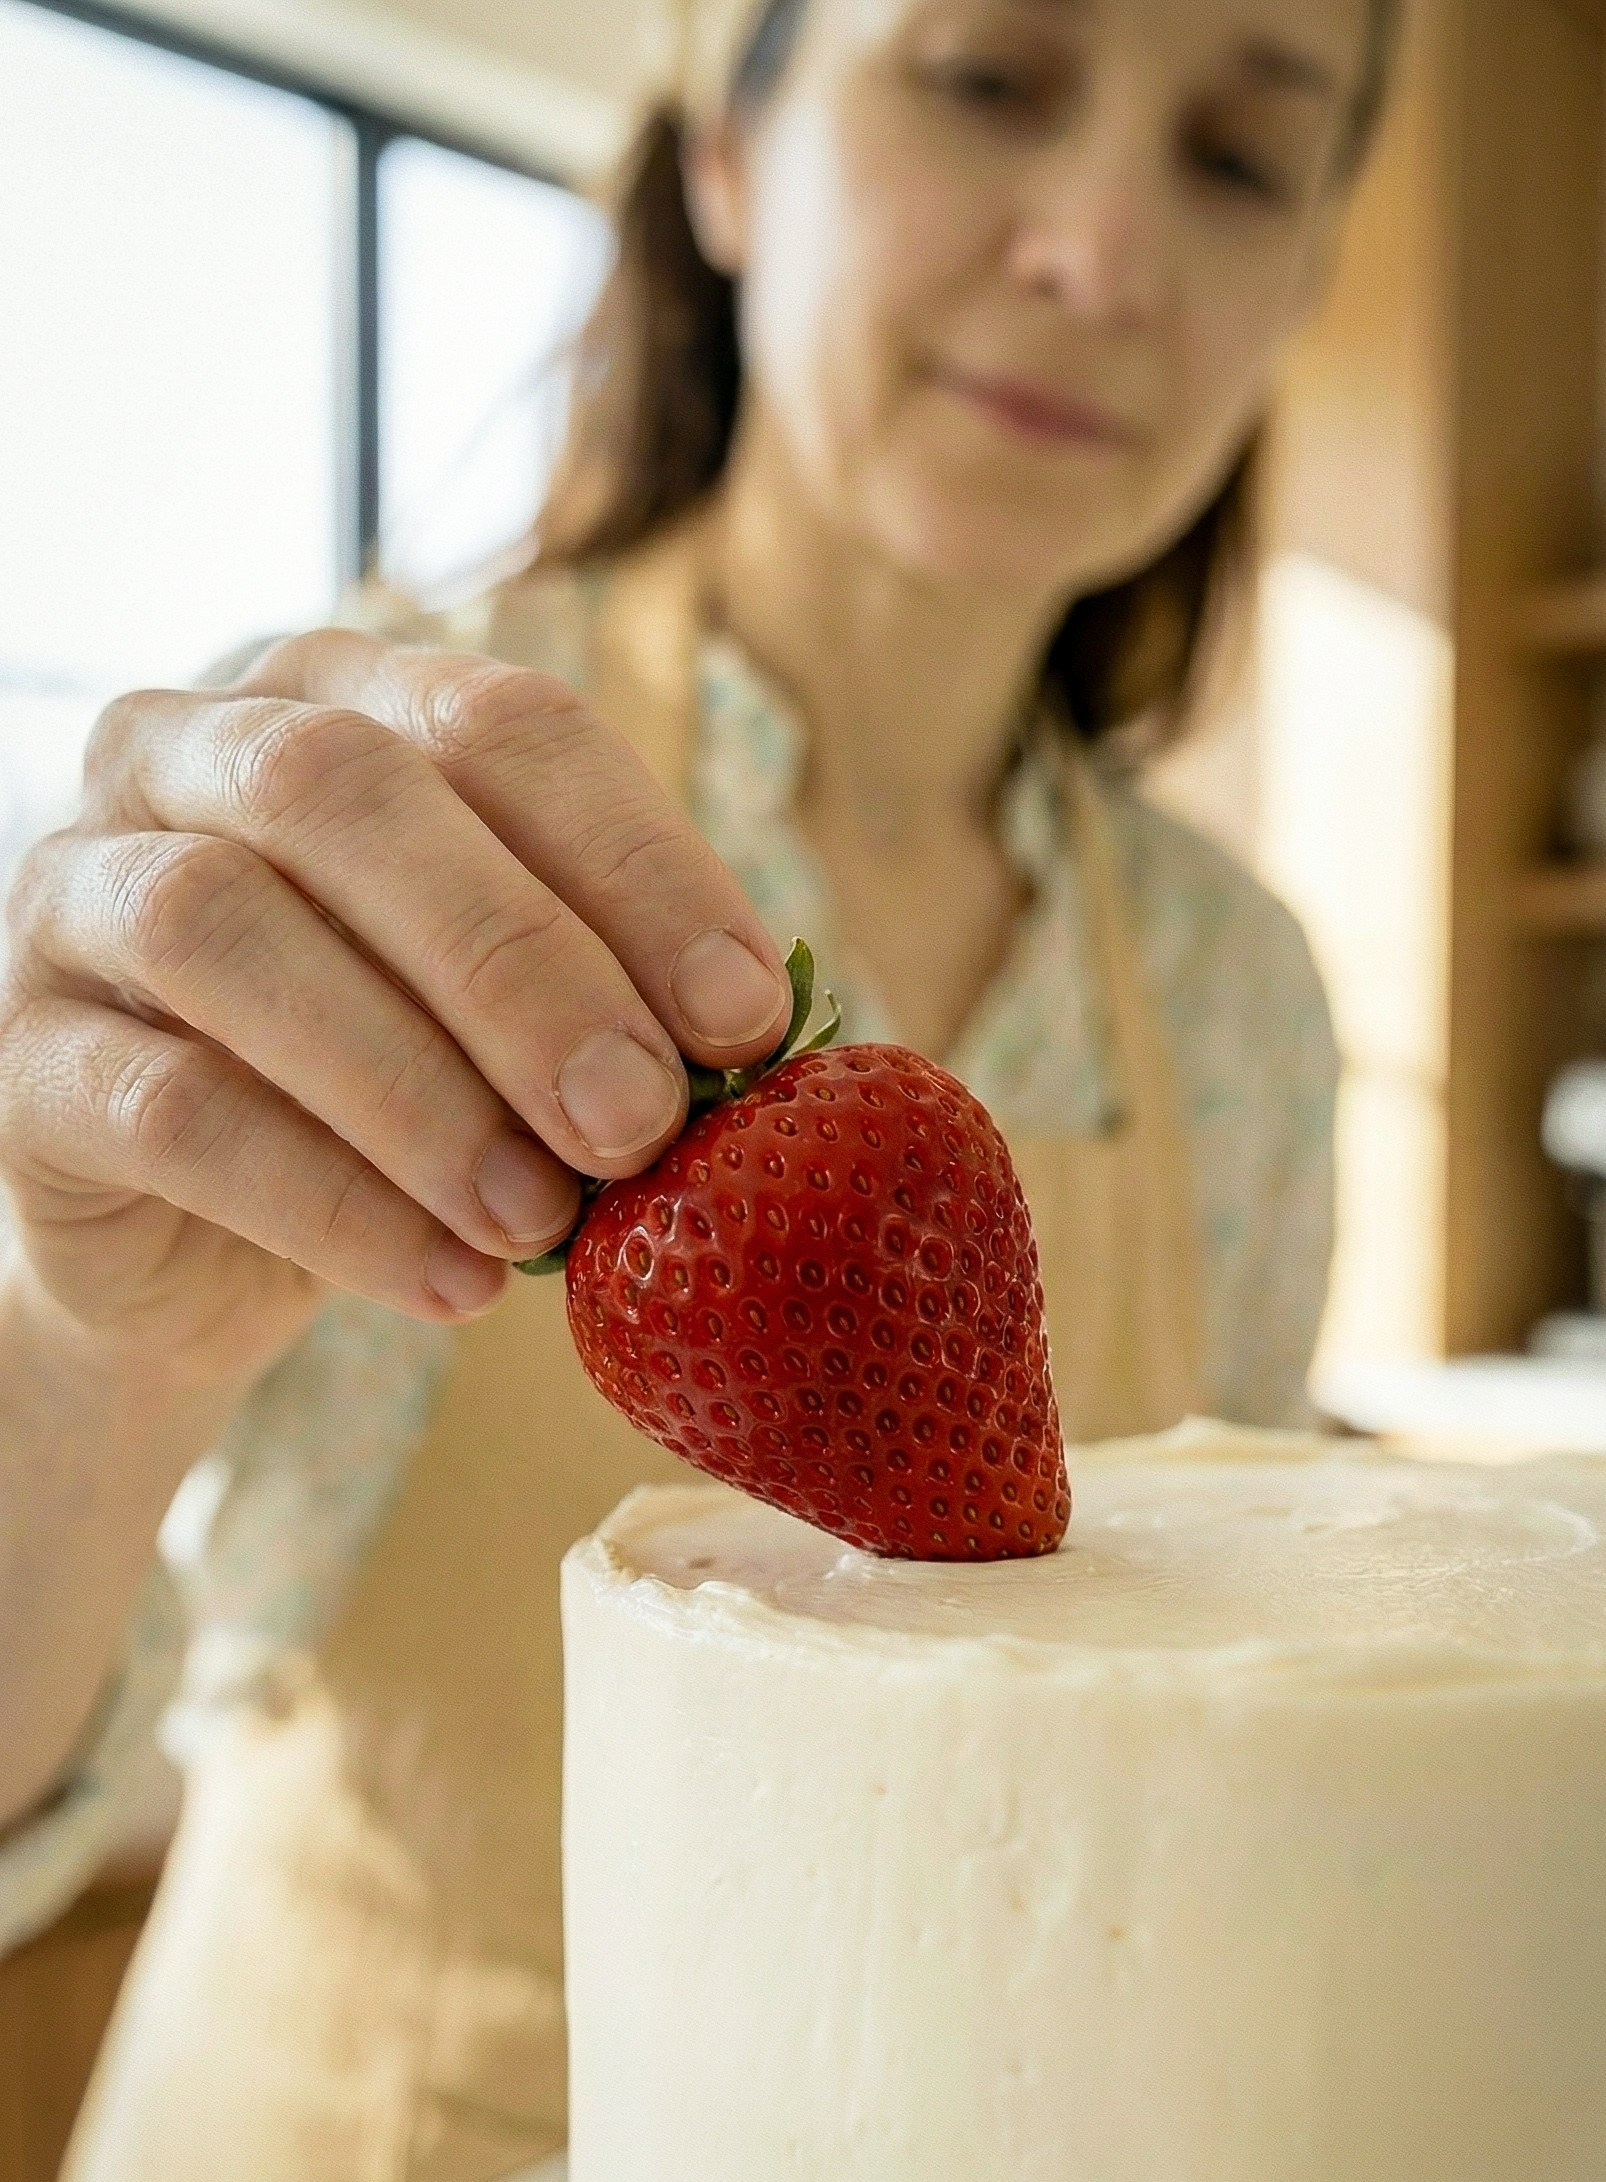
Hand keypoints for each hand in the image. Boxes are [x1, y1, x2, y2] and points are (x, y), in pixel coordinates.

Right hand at [0, 629, 791, 1394]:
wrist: (210, 1252)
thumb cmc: (406, 1100)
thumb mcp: (524, 1027)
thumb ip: (617, 999)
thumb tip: (758, 1038)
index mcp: (345, 700)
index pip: (501, 724)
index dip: (637, 865)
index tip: (749, 1019)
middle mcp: (188, 753)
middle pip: (345, 795)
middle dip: (519, 964)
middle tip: (640, 1120)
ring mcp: (78, 893)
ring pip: (223, 932)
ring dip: (413, 1086)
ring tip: (542, 1220)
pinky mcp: (25, 1059)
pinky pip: (166, 1108)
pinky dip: (328, 1203)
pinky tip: (449, 1285)